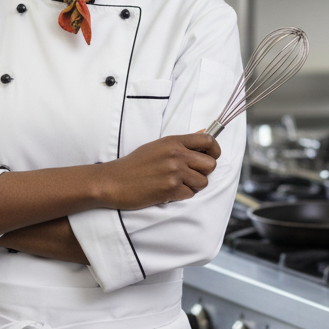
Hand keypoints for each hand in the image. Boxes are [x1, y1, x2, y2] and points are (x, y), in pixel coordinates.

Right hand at [99, 133, 219, 210]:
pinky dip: (181, 195)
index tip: (211, 156)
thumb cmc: (134, 164)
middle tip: (190, 175)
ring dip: (193, 186)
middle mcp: (176, 155)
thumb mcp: (157, 146)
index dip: (215, 150)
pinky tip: (168, 191)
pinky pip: (190, 194)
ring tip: (177, 184)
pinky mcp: (170, 189)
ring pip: (203, 182)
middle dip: (204, 172)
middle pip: (211, 164)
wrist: (113, 181)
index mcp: (173, 141)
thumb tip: (203, 133)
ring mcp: (174, 172)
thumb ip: (181, 143)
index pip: (208, 140)